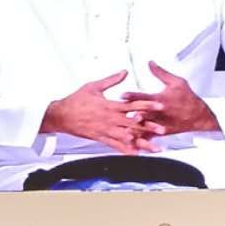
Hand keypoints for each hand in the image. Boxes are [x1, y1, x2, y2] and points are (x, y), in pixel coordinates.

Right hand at [40, 72, 165, 153]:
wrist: (61, 115)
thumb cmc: (76, 100)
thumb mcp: (94, 86)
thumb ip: (111, 80)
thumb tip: (124, 72)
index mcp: (110, 105)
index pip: (133, 105)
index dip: (147, 105)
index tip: (160, 105)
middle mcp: (110, 119)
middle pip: (133, 123)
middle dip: (149, 126)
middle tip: (163, 129)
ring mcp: (105, 130)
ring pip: (127, 137)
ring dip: (141, 142)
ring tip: (154, 147)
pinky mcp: (100, 138)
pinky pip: (115, 146)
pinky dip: (126, 150)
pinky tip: (136, 154)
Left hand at [119, 61, 221, 137]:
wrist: (199, 116)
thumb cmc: (188, 98)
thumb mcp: (176, 82)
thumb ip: (161, 73)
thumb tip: (150, 63)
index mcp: (160, 100)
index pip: (144, 96)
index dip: (133, 95)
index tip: (122, 95)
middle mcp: (158, 113)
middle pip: (141, 113)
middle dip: (129, 115)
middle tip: (118, 116)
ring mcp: (159, 124)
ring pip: (143, 127)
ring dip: (133, 129)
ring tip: (123, 132)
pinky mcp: (161, 132)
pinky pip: (149, 137)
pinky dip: (141, 141)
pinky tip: (132, 143)